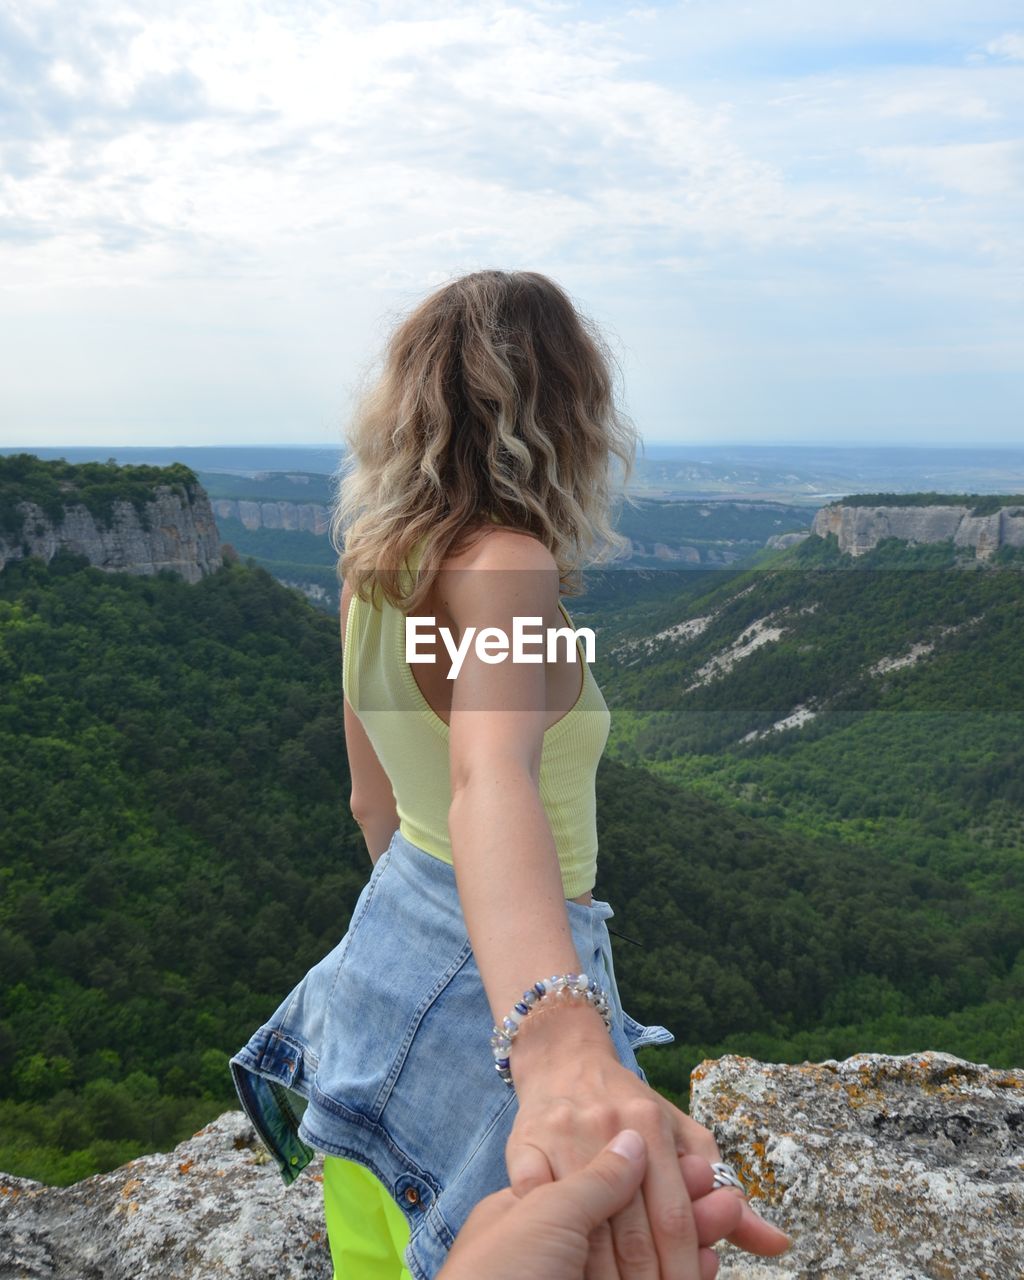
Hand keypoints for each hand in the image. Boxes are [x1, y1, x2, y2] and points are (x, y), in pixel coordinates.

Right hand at [505, 1017, 790, 1279]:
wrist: (563, 1059)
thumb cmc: (631, 1106)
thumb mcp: (683, 1136)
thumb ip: (725, 1190)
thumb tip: (779, 1244)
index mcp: (651, 1124)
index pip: (674, 1216)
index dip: (685, 1268)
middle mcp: (607, 1125)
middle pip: (631, 1229)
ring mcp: (561, 1135)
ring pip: (585, 1225)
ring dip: (601, 1273)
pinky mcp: (522, 1146)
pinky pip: (534, 1204)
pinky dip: (553, 1240)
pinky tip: (567, 1266)